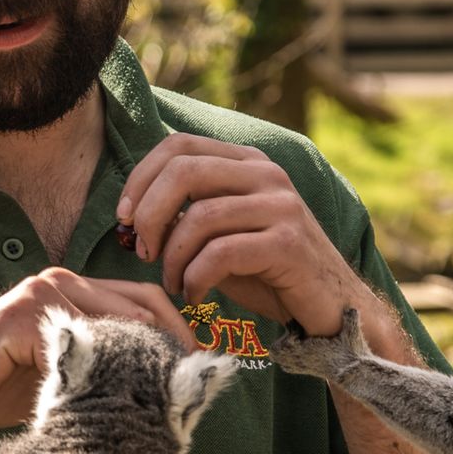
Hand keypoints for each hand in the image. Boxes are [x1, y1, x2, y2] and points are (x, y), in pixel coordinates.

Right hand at [0, 268, 191, 436]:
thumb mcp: (62, 375)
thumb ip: (102, 368)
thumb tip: (164, 392)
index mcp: (73, 290)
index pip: (143, 298)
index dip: (177, 331)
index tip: (204, 369)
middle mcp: (61, 281)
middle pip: (140, 301)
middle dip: (173, 342)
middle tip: (197, 382)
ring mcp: (42, 291)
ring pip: (117, 319)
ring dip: (145, 357)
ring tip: (167, 392)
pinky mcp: (24, 313)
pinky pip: (80, 338)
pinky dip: (104, 368)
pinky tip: (120, 396)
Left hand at [117, 133, 368, 336]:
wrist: (329, 307)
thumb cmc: (267, 272)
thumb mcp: (224, 233)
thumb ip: (189, 213)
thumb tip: (132, 213)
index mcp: (247, 162)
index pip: (178, 146)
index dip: (140, 178)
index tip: (124, 219)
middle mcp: (266, 174)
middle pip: (184, 171)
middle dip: (149, 214)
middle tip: (143, 251)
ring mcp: (281, 206)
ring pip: (200, 216)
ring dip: (172, 257)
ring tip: (173, 282)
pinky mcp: (288, 243)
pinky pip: (221, 253)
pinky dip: (195, 278)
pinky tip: (195, 294)